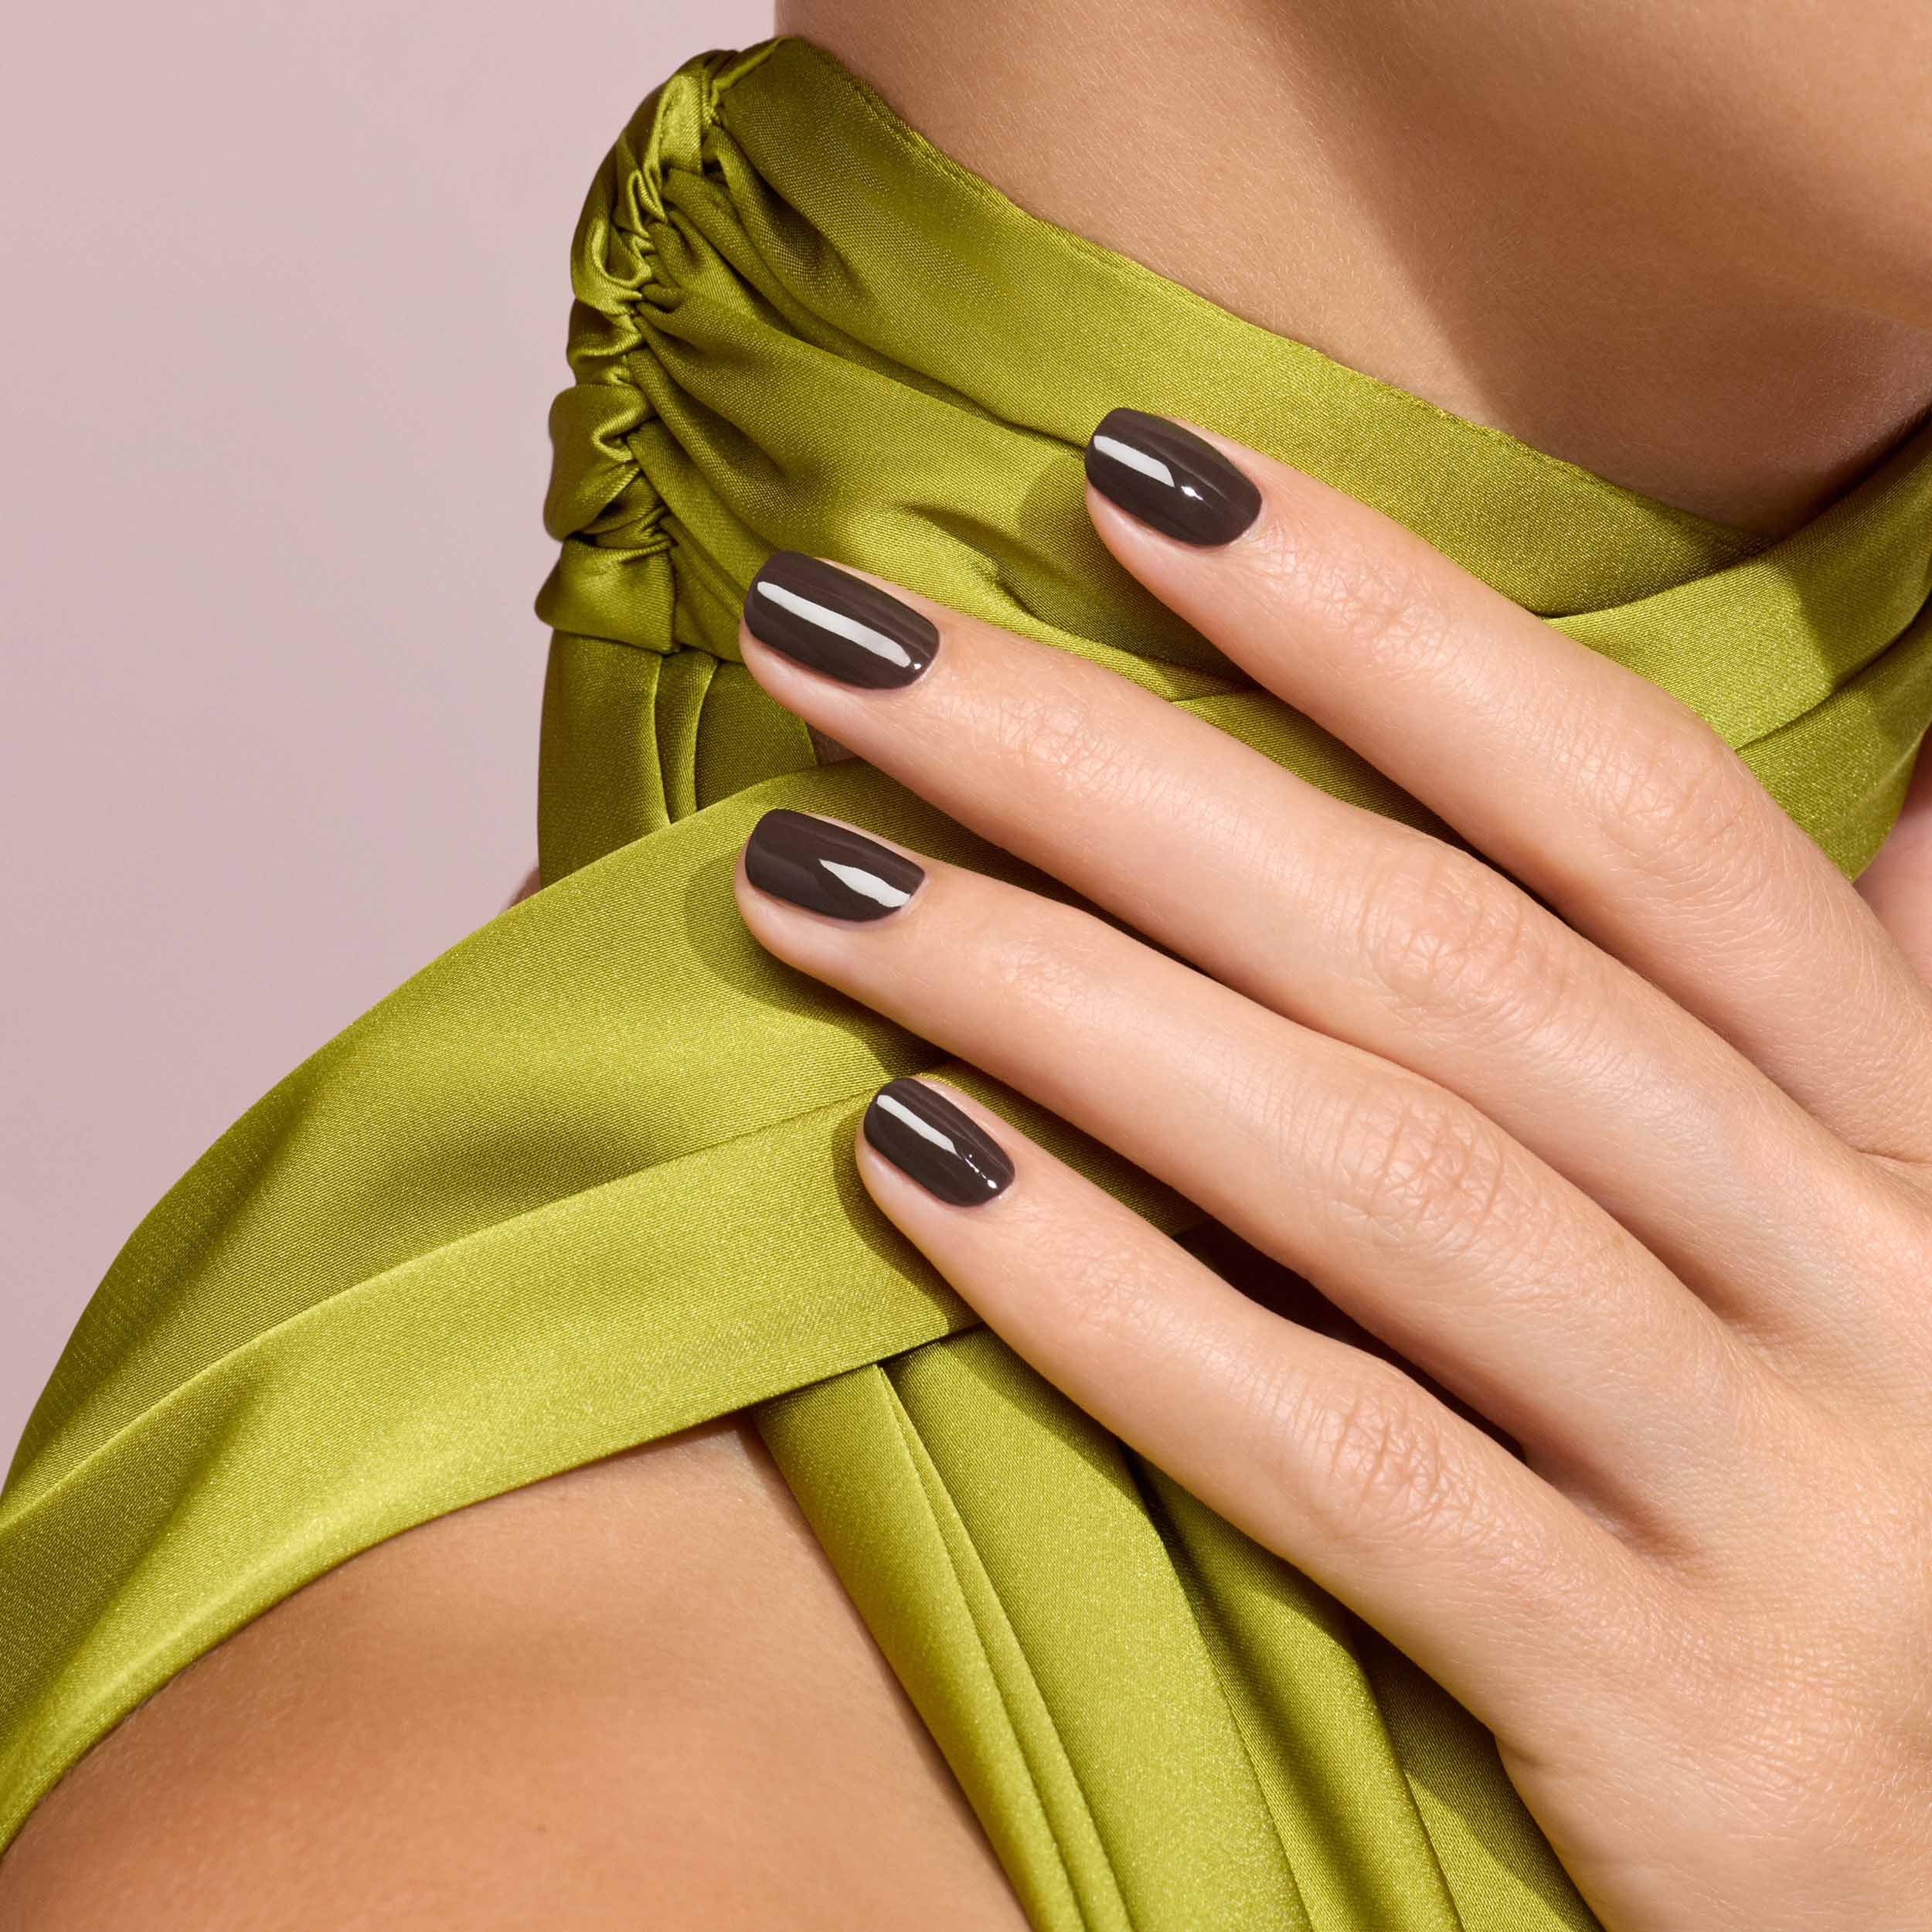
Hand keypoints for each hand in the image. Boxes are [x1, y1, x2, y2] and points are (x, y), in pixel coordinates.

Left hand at [729, 411, 1931, 1931]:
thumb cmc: (1846, 1516)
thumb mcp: (1866, 1244)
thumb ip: (1825, 1026)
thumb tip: (1889, 772)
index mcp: (1887, 1124)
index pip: (1625, 803)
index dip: (1386, 616)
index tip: (1130, 473)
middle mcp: (1853, 1266)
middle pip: (1438, 952)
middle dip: (1116, 769)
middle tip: (853, 647)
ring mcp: (1774, 1490)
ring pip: (1380, 1178)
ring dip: (1068, 1001)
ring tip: (813, 885)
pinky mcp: (1666, 1710)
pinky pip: (1346, 1463)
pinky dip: (1118, 1305)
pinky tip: (907, 1167)